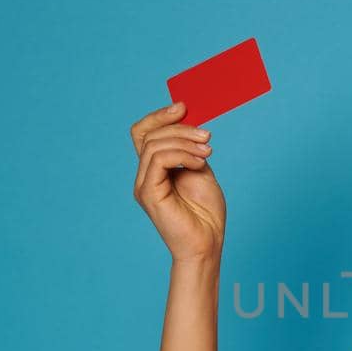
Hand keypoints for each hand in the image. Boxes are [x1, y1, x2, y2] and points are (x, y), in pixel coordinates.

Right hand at [130, 101, 226, 262]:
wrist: (207, 244)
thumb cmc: (205, 214)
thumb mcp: (200, 170)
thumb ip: (191, 149)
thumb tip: (191, 124)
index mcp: (155, 169)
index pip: (144, 132)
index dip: (160, 115)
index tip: (184, 106)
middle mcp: (144, 176)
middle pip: (150, 135)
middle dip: (180, 128)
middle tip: (207, 136)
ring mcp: (144, 185)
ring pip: (155, 145)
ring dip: (185, 142)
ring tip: (208, 152)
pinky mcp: (149, 194)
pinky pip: (159, 160)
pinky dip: (182, 155)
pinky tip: (200, 164)